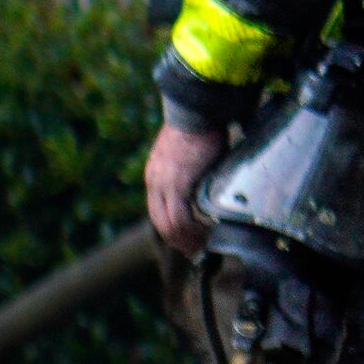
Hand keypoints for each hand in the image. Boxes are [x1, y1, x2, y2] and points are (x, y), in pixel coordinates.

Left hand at [145, 122, 229, 253]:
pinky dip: (191, 231)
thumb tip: (209, 184)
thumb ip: (194, 172)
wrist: (195, 112)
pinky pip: (179, 217)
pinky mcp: (175, 184)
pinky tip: (205, 235)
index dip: (173, 229)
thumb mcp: (191, 155)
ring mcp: (162, 184)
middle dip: (178, 240)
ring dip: (185, 239)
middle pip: (159, 222)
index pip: (159, 210)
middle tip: (195, 251)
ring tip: (202, 248)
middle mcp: (154, 181)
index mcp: (156, 175)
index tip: (189, 239)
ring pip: (167, 224)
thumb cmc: (201, 128)